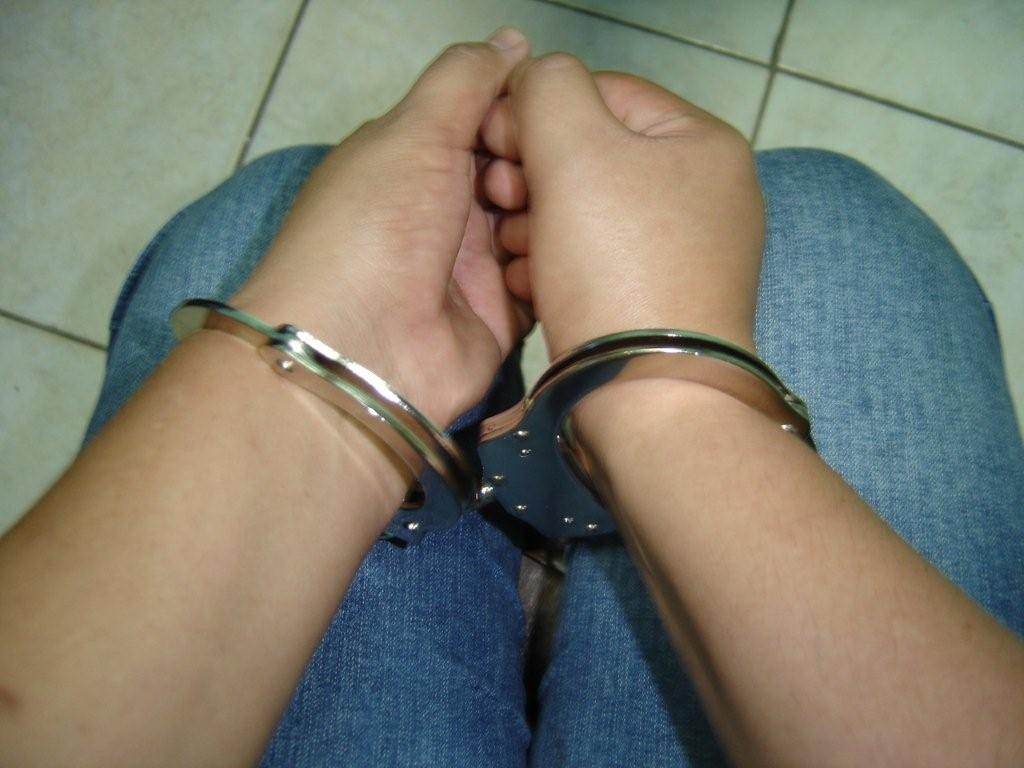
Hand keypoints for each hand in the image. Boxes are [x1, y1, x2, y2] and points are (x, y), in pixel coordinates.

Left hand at [231, 29, 533, 425]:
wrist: (363, 349)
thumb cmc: (378, 226)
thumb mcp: (413, 131)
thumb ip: (464, 80)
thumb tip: (513, 41)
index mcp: (416, 159)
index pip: (486, 120)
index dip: (519, 114)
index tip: (543, 118)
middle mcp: (446, 210)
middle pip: (518, 171)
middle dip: (540, 166)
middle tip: (544, 175)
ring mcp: (474, 266)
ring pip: (538, 223)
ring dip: (552, 214)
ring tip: (553, 217)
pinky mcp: (501, 316)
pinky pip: (543, 279)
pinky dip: (556, 265)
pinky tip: (569, 254)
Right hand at [479, 54, 763, 357]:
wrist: (646, 397)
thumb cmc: (616, 264)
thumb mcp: (575, 150)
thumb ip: (548, 89)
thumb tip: (536, 83)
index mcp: (700, 142)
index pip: (601, 92)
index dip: (536, 111)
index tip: (491, 147)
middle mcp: (701, 194)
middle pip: (593, 156)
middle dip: (533, 175)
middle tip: (500, 202)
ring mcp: (681, 254)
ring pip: (585, 213)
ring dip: (535, 223)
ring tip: (514, 250)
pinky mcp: (654, 302)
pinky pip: (595, 263)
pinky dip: (556, 267)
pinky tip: (532, 284)